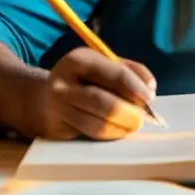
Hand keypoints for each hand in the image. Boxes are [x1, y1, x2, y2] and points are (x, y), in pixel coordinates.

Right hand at [26, 47, 157, 140]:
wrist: (44, 98)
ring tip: (132, 124)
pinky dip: (110, 134)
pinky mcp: (58, 128)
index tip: (149, 97)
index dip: (135, 87)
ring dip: (121, 127)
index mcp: (79, 59)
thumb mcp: (104, 64)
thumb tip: (150, 88)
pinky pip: (90, 134)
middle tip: (142, 118)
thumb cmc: (84, 79)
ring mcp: (59, 108)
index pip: (113, 73)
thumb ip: (130, 71)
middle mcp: (65, 83)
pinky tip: (117, 129)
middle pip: (104, 102)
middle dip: (129, 112)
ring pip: (97, 124)